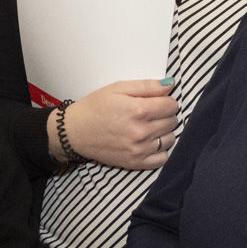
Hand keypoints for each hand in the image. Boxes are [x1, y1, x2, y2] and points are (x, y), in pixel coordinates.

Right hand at [52, 80, 179, 169]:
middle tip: (150, 113)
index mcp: (138, 110)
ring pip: (170, 139)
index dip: (166, 100)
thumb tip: (170, 85)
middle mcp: (141, 132)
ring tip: (149, 127)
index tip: (156, 101)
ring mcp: (139, 149)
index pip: (171, 105)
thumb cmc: (94, 108)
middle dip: (165, 115)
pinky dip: (161, 150)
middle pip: (173, 121)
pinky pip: (162, 159)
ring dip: (164, 132)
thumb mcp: (118, 88)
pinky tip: (150, 142)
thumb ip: (147, 86)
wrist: (74, 132)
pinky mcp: (135, 163)